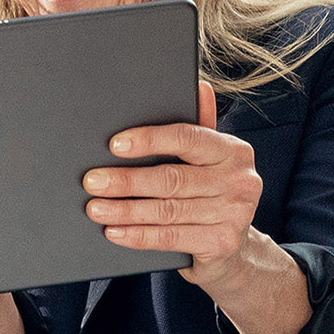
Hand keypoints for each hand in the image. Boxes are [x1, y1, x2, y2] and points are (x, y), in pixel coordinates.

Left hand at [83, 84, 310, 333]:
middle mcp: (240, 180)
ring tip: (96, 208)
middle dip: (126, 180)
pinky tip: (115, 231)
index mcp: (234, 150)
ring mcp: (234, 214)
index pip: (187, 138)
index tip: (114, 144)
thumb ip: (198, 127)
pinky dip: (139, 235)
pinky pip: (171, 238)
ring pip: (167, 211)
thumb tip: (198, 86)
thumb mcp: (207, 159)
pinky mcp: (222, 243)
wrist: (232, 247)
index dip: (149, 140)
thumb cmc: (210, 193)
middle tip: (92, 181)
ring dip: (125, 210)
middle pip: (172, 178)